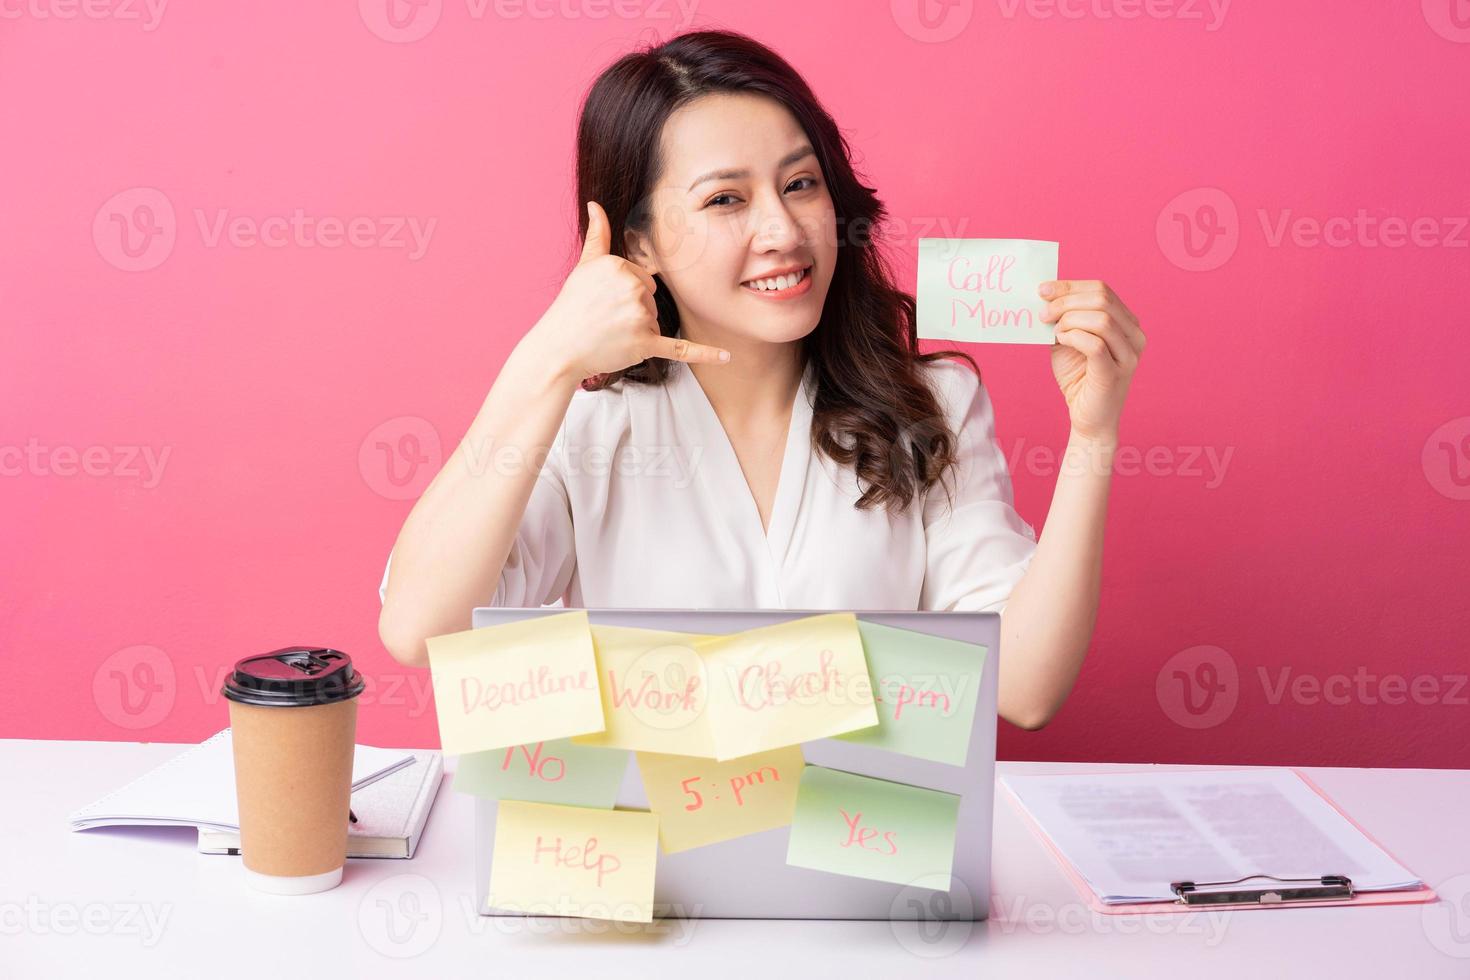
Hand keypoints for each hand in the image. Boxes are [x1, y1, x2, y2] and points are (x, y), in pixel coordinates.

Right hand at [528, 201, 729, 383]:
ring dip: (639, 330)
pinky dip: (704, 354)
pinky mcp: (645, 344)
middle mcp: (632, 289)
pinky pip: (680, 348)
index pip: (642, 278)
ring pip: (655, 321)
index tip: (603, 301)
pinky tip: (726, 357)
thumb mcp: (584, 266)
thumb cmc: (571, 307)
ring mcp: (639, 317)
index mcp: (620, 266)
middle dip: (633, 311)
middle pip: (650, 299)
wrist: (559, 347)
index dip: (625, 292)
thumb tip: (595, 204)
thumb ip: (597, 234)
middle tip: (605, 319)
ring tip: (610, 333)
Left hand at [1039, 280, 1144, 442]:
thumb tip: (1045, 296)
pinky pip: (1095, 344)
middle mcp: (1135, 336)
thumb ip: (1064, 319)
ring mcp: (1129, 355)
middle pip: (1102, 299)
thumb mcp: (1068, 341)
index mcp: (1127, 323)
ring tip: (1053, 331)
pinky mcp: (1116, 373)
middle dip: (1066, 301)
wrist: (1088, 419)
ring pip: (1101, 319)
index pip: (1102, 290)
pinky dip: (1073, 336)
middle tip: (1043, 313)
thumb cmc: (1078, 379)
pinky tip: (1060, 340)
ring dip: (1069, 320)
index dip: (1070, 286)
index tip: (1043, 289)